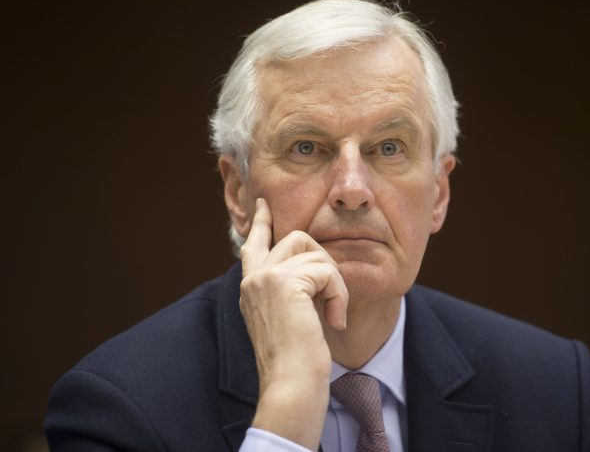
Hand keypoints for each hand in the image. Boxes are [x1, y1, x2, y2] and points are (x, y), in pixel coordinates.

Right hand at [240, 198, 347, 449]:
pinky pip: (327, 271)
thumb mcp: (291, 319)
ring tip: (332, 315)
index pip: (254, 243)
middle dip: (323, 262)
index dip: (262, 222)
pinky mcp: (284, 281)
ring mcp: (265, 277)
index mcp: (251, 288)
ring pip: (315, 253)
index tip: (263, 204)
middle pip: (295, 238)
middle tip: (330, 299)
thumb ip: (292, 291)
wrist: (291, 385)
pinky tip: (333, 320)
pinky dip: (338, 295)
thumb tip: (312, 267)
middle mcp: (253, 278)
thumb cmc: (297, 363)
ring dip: (333, 283)